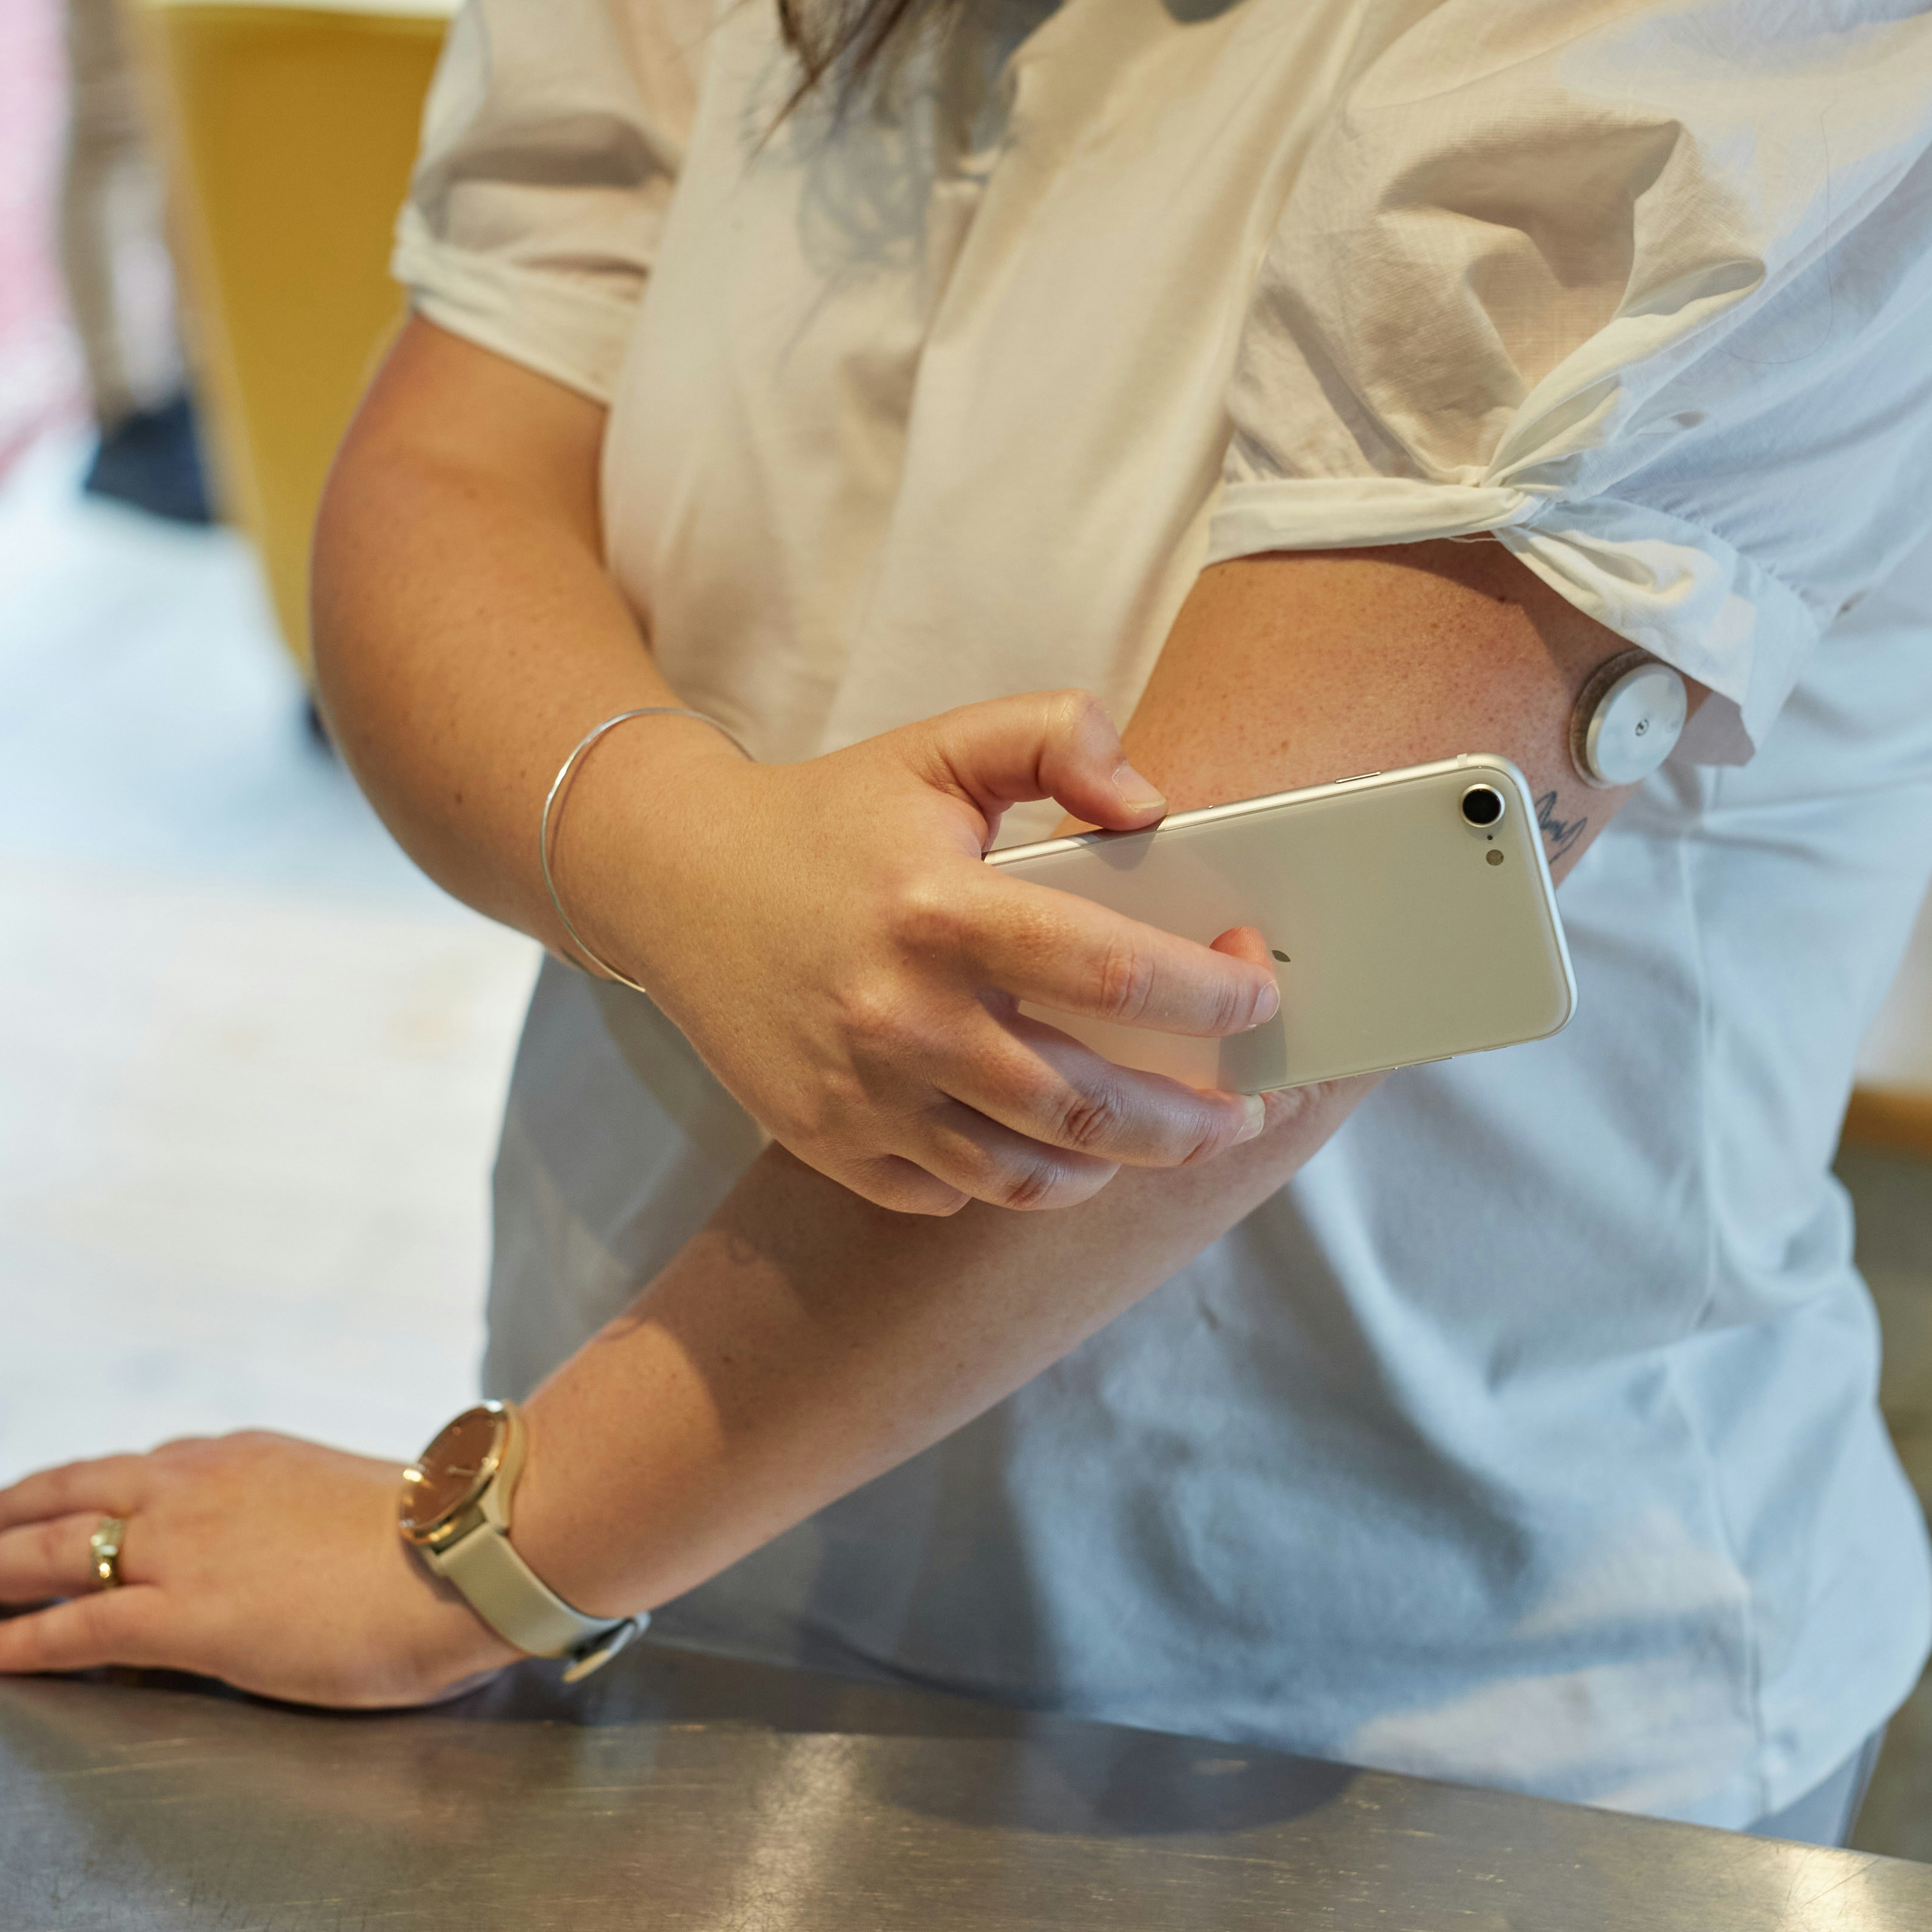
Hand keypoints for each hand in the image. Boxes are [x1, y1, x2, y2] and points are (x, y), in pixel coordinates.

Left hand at [0, 1433, 515, 1706]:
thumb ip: (291, 1518)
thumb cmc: (435, 1540)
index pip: (138, 1471)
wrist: (467, 1551)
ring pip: (55, 1547)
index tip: (44, 1496)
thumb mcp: (341, 1506)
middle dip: (2, 1512)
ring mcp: (187, 1549)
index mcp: (241, 1458)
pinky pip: (78, 1626)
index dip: (77, 1487)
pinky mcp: (188, 1616)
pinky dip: (24, 1637)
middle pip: (71, 1492)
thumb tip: (280, 1551)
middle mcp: (196, 1489)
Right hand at [563, 688, 1282, 1218]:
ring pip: (1026, 1175)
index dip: (1207, 998)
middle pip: (1087, 1106)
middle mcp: (900, 1016)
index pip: (1111, 974)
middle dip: (1193, 1124)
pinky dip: (1010, 1179)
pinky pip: (949, 1194)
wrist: (675, 881)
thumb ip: (1059, 737)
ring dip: (1113, 1166)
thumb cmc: (834, 817)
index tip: (1256, 999)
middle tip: (1244, 1114)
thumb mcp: (944, 746)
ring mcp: (860, 1093)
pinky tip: (1045, 1142)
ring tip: (1161, 1139)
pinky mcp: (827, 1142)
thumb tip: (1154, 808)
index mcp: (940, 911)